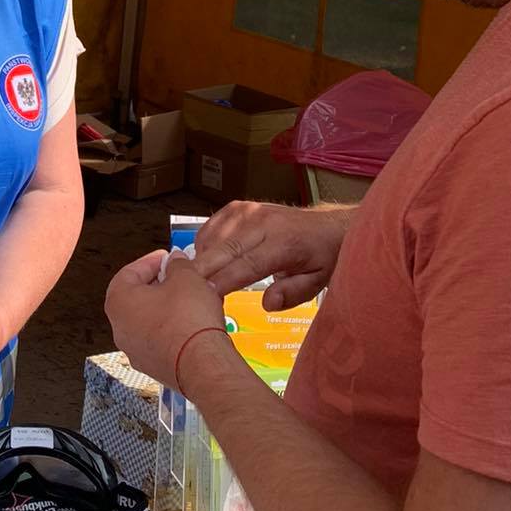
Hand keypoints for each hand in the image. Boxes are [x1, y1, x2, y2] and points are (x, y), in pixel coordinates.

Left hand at [105, 251, 228, 393]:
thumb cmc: (188, 322)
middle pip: (137, 298)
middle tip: (179, 277)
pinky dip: (174, 329)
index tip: (166, 258)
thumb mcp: (186, 277)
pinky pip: (162, 341)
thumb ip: (177, 265)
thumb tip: (176, 262)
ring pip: (150, 321)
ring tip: (192, 299)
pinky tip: (195, 322)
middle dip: (161, 285)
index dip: (150, 262)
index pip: (128, 273)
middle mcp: (121, 330)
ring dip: (169, 308)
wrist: (202, 364)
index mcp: (119, 303)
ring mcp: (136, 351)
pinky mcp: (155, 366)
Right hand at [192, 199, 347, 309]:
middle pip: (225, 248)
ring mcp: (250, 211)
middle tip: (182, 289)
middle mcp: (265, 223)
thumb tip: (267, 303)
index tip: (206, 295)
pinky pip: (213, 225)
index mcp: (286, 243)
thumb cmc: (321, 257)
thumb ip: (292, 294)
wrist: (327, 226)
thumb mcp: (317, 282)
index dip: (225, 280)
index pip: (249, 264)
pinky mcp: (240, 207)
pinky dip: (204, 243)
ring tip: (191, 279)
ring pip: (215, 236)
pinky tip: (205, 259)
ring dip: (201, 257)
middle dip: (202, 270)